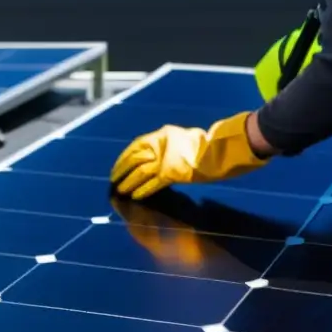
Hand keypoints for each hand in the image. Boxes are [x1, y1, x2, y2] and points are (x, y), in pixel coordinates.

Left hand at [110, 111, 268, 199]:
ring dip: (129, 182)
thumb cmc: (205, 145)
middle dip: (122, 170)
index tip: (116, 167)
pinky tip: (136, 196)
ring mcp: (166, 159)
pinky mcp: (172, 173)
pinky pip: (153, 183)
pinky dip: (143, 190)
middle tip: (113, 180)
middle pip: (135, 158)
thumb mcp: (183, 139)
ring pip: (140, 171)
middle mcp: (161, 145)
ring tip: (121, 191)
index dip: (123, 157)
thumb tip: (157, 156)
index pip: (136, 145)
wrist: (219, 150)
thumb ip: (168, 146)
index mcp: (162, 135)